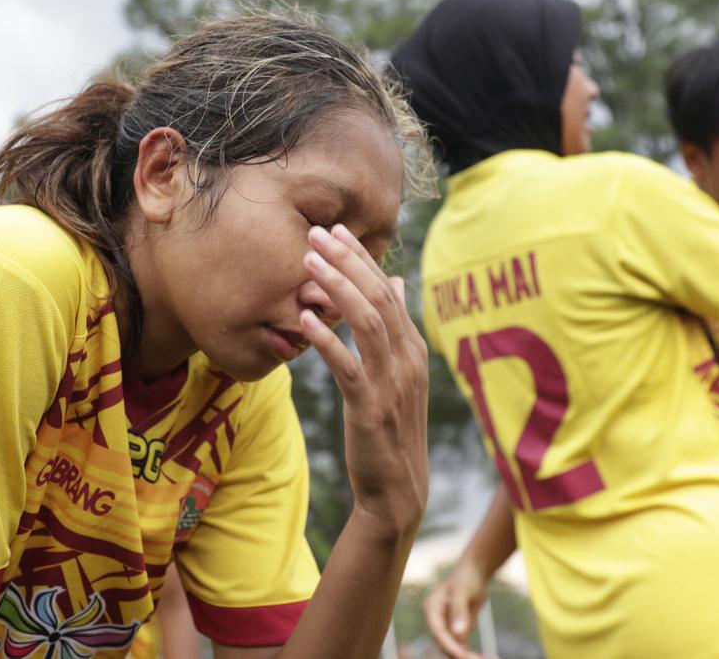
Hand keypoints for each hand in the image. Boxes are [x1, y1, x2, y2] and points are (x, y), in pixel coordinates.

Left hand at [301, 223, 429, 536]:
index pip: (388, 290)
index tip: (335, 230)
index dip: (362, 258)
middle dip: (347, 260)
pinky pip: (349, 366)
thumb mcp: (399, 374)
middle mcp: (408, 360)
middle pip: (379, 296)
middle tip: (316, 232)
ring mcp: (392, 383)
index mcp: (412, 348)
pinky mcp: (371, 408)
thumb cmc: (391, 428)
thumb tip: (395, 281)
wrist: (397, 488)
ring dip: (337, 288)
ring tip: (308, 263)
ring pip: (367, 322)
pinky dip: (328, 339)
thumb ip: (396, 328)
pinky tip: (305, 319)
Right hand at [422, 561, 490, 658]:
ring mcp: (445, 626)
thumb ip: (459, 612)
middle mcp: (435, 620)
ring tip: (486, 658)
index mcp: (431, 609)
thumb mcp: (463, 592)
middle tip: (478, 658)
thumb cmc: (466, 578)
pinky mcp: (455, 631)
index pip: (438, 632)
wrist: (474, 573)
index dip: (450, 646)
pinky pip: (461, 646)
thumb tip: (458, 635)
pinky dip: (471, 653)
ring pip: (453, 648)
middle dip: (459, 654)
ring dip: (466, 656)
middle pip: (443, 644)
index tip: (464, 655)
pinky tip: (487, 656)